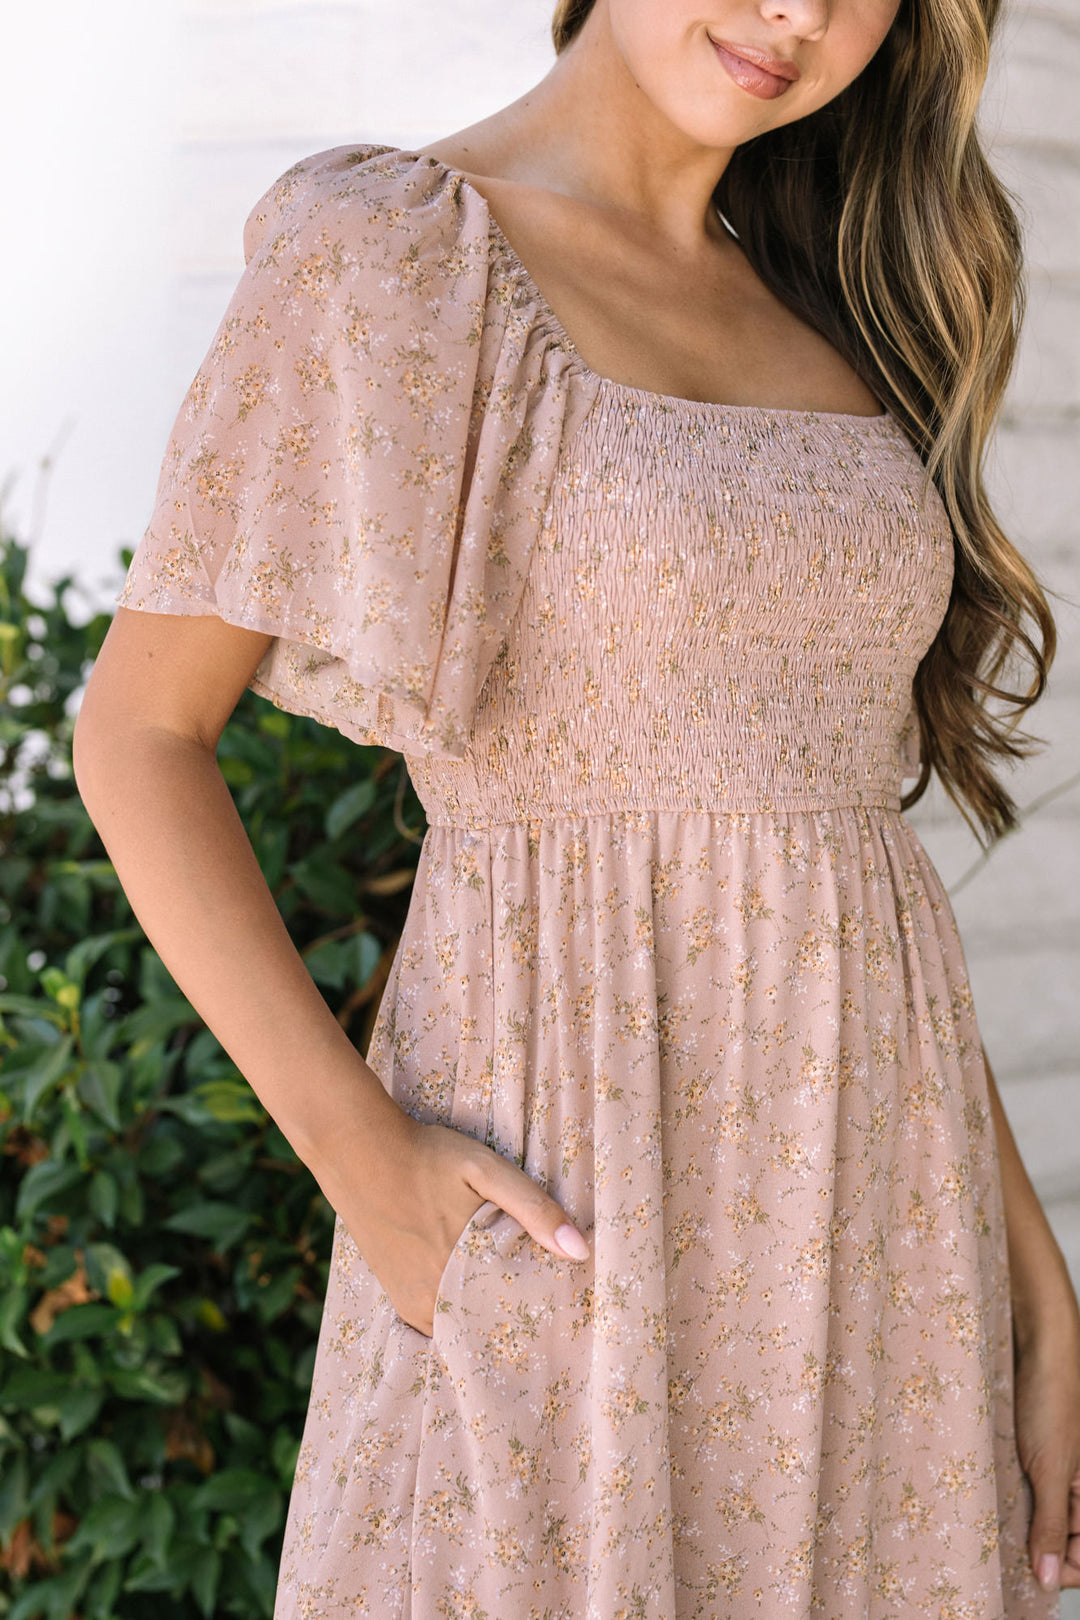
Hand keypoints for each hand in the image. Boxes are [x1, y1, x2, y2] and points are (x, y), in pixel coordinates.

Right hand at [313, 1112, 590, 1337]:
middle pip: (491, 1329)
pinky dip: (459, 1320)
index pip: (517, 1318)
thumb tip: (580, 1252)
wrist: (359, 1150)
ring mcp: (413, 1304)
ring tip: (518, 1305)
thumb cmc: (427, 1157)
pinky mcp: (399, 1299)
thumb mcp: (485, 1170)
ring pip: (464, 1332)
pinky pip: (438, 1326)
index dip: (544, 1315)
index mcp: (463, 1275)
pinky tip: (477, 1300)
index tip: (567, 1311)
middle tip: (550, 1313)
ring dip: (488, 1323)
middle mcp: (435, 1301)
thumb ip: (533, 1208)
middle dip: (519, 1322)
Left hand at [1013, 1322, 1079, 1591]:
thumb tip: (1050, 1580)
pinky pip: (1023, 1485)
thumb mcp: (1050, 1469)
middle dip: (1037, 1546)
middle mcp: (1079, 1484)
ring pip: (1040, 1512)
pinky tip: (989, 1493)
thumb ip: (1053, 1525)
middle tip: (1005, 1545)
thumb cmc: (1051, 1398)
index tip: (1030, 1571)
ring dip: (1020, 1521)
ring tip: (995, 1518)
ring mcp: (1055, 1465)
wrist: (1034, 1341)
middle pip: (1063, 1538)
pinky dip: (1009, 1494)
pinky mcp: (1031, 1448)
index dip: (1063, 1568)